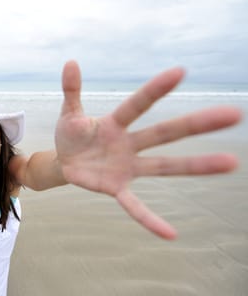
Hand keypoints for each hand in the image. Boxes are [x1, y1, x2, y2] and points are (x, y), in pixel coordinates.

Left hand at [55, 61, 241, 238]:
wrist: (64, 161)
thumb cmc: (72, 134)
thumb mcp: (69, 113)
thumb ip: (72, 90)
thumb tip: (71, 62)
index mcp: (115, 123)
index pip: (138, 105)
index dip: (156, 90)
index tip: (180, 72)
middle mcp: (128, 144)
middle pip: (164, 133)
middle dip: (196, 124)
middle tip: (233, 114)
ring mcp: (126, 168)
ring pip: (164, 166)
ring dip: (195, 165)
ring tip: (230, 163)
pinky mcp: (116, 188)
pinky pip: (134, 205)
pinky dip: (149, 219)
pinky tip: (170, 234)